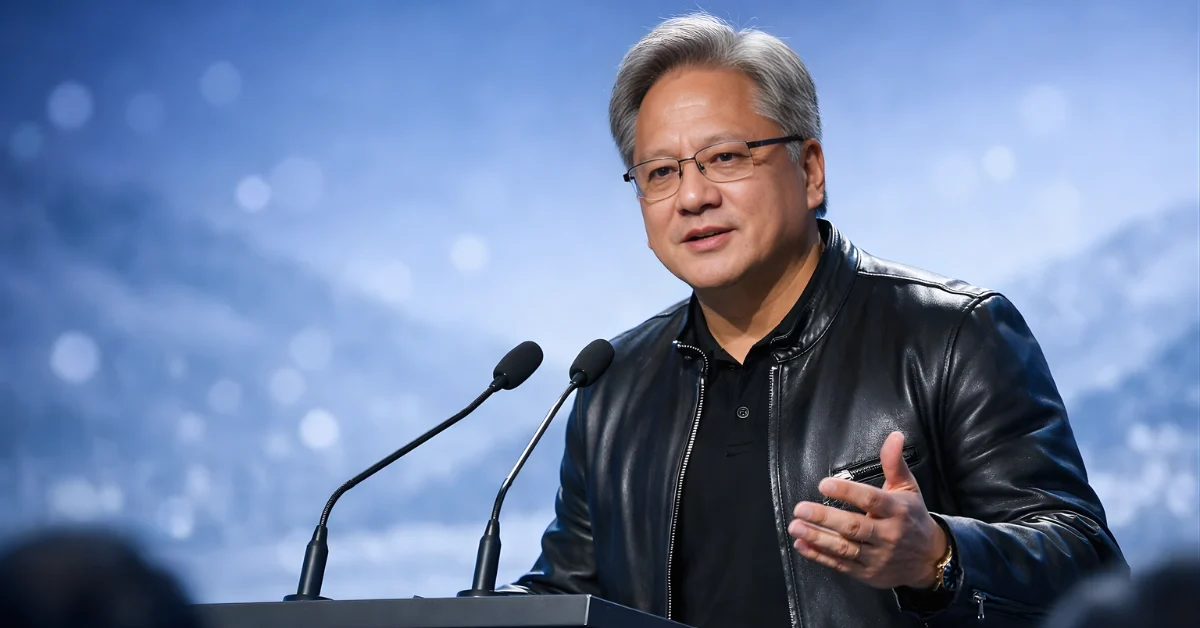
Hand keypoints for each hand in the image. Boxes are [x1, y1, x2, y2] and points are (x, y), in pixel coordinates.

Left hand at [787, 431, 946, 589]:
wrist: (929, 558)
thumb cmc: (912, 517)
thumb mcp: (908, 487)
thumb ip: (894, 463)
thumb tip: (894, 436)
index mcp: (897, 510)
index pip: (870, 500)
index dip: (847, 491)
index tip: (824, 484)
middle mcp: (888, 535)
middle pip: (854, 527)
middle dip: (824, 517)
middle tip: (800, 508)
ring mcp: (877, 557)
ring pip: (844, 548)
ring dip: (817, 538)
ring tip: (796, 527)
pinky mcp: (868, 573)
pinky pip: (841, 565)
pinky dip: (820, 556)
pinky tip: (802, 545)